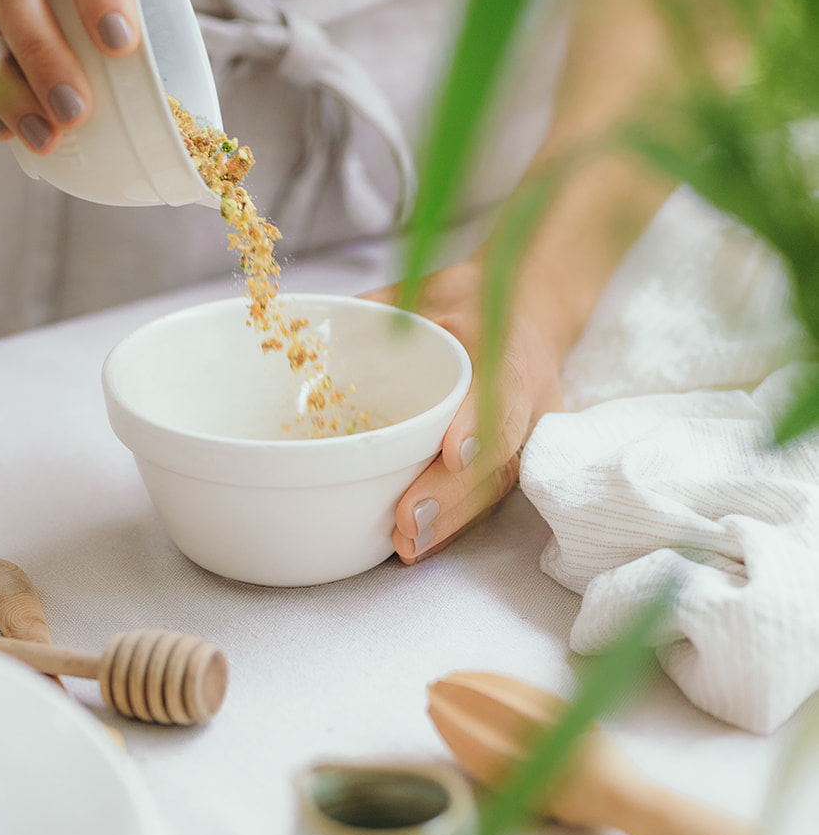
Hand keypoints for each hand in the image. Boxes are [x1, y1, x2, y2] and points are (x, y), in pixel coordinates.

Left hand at [364, 261, 564, 563]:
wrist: (530, 310)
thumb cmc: (468, 303)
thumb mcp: (427, 290)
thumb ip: (377, 310)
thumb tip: (305, 334)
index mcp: (507, 344)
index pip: (501, 383)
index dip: (479, 420)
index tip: (452, 452)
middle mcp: (529, 393)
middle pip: (499, 451)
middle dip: (453, 491)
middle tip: (407, 519)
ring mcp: (530, 430)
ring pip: (497, 483)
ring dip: (452, 519)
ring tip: (407, 544)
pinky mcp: (519, 456)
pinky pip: (490, 495)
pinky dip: (456, 523)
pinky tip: (422, 545)